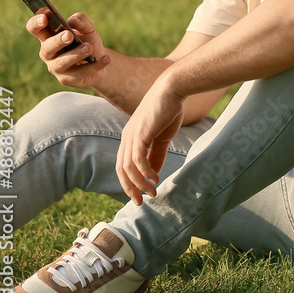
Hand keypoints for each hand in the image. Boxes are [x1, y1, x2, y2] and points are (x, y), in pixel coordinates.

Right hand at [27, 11, 109, 87]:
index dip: (36, 22)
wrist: (100, 61)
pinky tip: (105, 58)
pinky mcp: (67, 79)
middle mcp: (48, 53)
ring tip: (89, 48)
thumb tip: (73, 20)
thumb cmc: (87, 41)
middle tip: (69, 35)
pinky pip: (81, 73)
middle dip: (57, 41)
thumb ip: (81, 22)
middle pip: (47, 47)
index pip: (35, 28)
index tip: (45, 17)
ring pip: (62, 62)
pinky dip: (95, 65)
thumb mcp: (88, 29)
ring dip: (76, 54)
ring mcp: (56, 67)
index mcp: (48, 36)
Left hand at [117, 73, 185, 205]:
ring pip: (129, 167)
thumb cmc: (168, 111)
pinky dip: (145, 172)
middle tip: (141, 201)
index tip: (140, 195)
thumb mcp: (162, 137)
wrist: (172, 90)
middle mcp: (127, 138)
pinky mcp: (141, 133)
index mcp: (130, 138)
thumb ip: (157, 155)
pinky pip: (139, 159)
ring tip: (152, 192)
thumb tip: (154, 174)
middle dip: (130, 188)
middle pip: (121, 170)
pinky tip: (155, 178)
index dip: (129, 183)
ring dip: (140, 183)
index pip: (123, 166)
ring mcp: (132, 135)